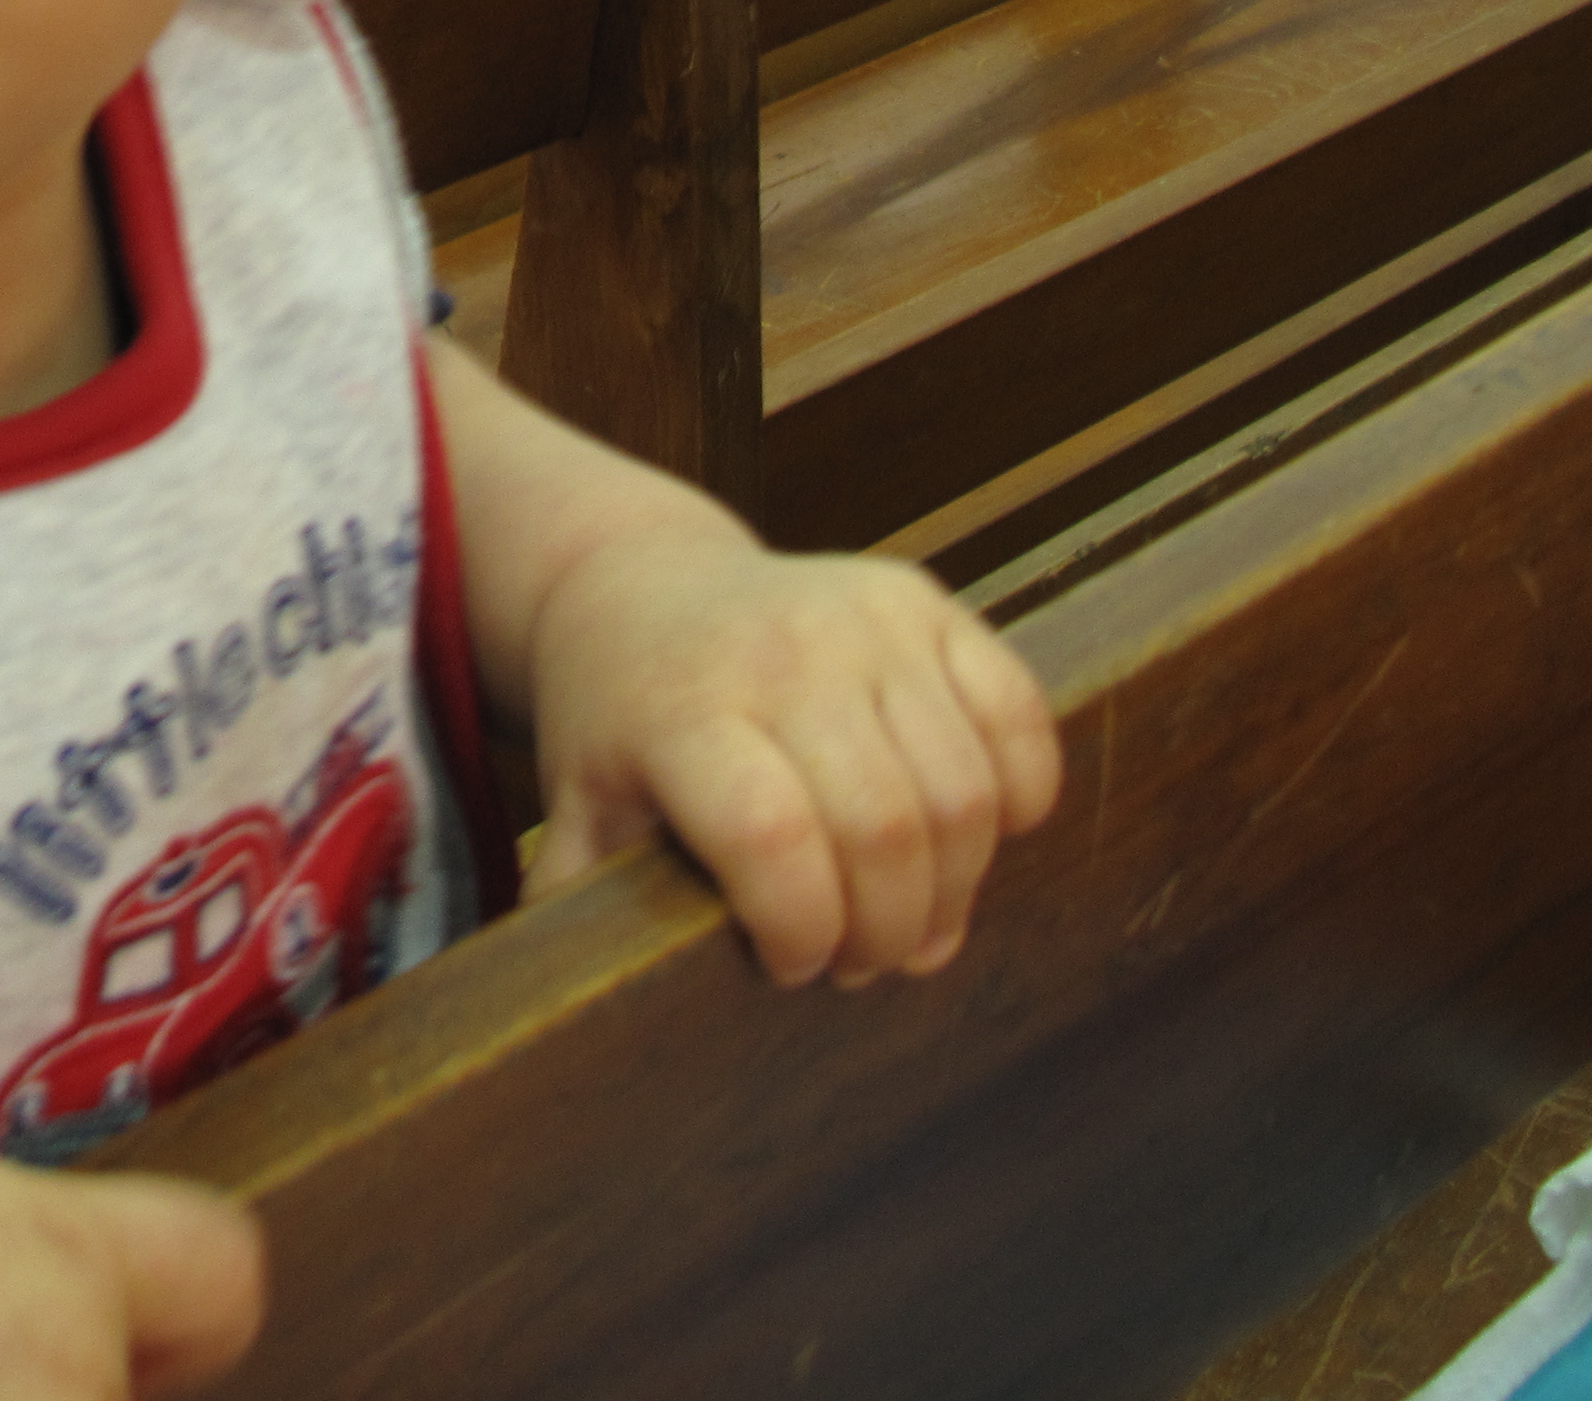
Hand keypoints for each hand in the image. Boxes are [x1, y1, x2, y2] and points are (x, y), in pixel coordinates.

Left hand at [520, 530, 1059, 987]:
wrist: (647, 586)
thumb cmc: (618, 718)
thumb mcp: (574, 802)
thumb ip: (582, 900)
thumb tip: (572, 1005)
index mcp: (682, 708)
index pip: (771, 836)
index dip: (802, 928)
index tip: (790, 965)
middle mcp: (779, 652)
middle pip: (886, 828)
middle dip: (886, 931)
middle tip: (859, 963)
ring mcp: (862, 618)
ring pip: (963, 790)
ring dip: (954, 887)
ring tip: (909, 920)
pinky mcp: (924, 602)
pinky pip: (1018, 714)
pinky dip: (1019, 794)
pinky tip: (968, 838)